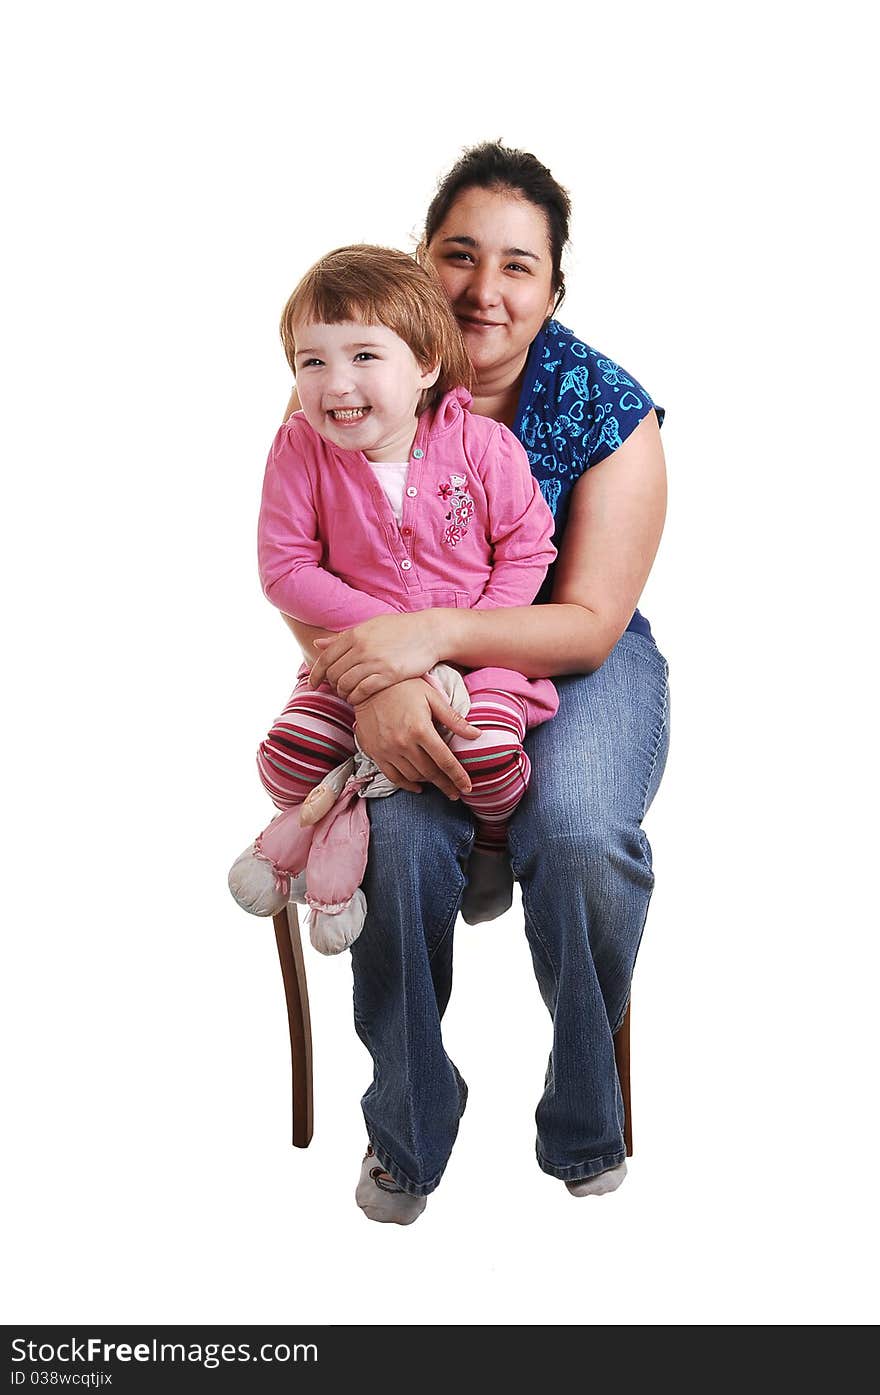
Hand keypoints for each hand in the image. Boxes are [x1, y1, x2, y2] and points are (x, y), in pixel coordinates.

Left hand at [308, 611, 448, 702]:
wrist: (430, 633)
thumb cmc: (400, 629)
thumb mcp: (370, 626)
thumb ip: (343, 637)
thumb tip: (317, 643)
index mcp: (355, 634)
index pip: (325, 658)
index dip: (315, 674)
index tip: (313, 683)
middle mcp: (361, 648)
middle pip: (334, 673)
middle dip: (331, 685)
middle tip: (337, 689)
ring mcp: (375, 662)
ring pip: (346, 684)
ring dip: (343, 693)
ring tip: (348, 694)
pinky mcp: (389, 675)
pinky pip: (362, 691)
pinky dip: (356, 698)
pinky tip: (359, 698)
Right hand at [353, 679, 479, 798]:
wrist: (368, 685)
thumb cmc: (404, 687)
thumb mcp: (432, 697)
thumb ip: (454, 719)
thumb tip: (477, 735)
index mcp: (421, 729)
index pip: (445, 761)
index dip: (458, 777)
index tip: (468, 788)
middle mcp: (403, 743)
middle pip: (430, 772)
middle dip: (446, 784)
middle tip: (456, 792)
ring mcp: (387, 750)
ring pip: (413, 776)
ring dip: (428, 783)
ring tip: (439, 783)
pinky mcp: (375, 752)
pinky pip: (393, 776)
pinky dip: (406, 784)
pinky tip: (417, 786)